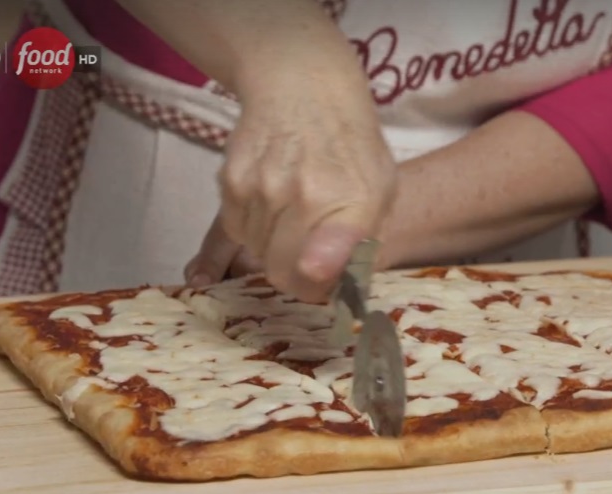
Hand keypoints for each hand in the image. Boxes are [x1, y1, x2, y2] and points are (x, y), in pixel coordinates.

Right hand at [186, 88, 396, 301]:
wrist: (303, 87)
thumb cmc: (351, 144)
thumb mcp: (380, 190)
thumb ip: (366, 242)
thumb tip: (343, 289)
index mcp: (348, 201)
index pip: (317, 269)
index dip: (319, 287)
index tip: (325, 283)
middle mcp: (300, 196)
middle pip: (282, 274)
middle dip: (297, 275)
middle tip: (310, 259)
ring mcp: (260, 189)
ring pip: (257, 255)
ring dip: (273, 249)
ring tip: (293, 218)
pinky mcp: (230, 183)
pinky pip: (237, 231)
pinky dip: (254, 229)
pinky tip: (273, 204)